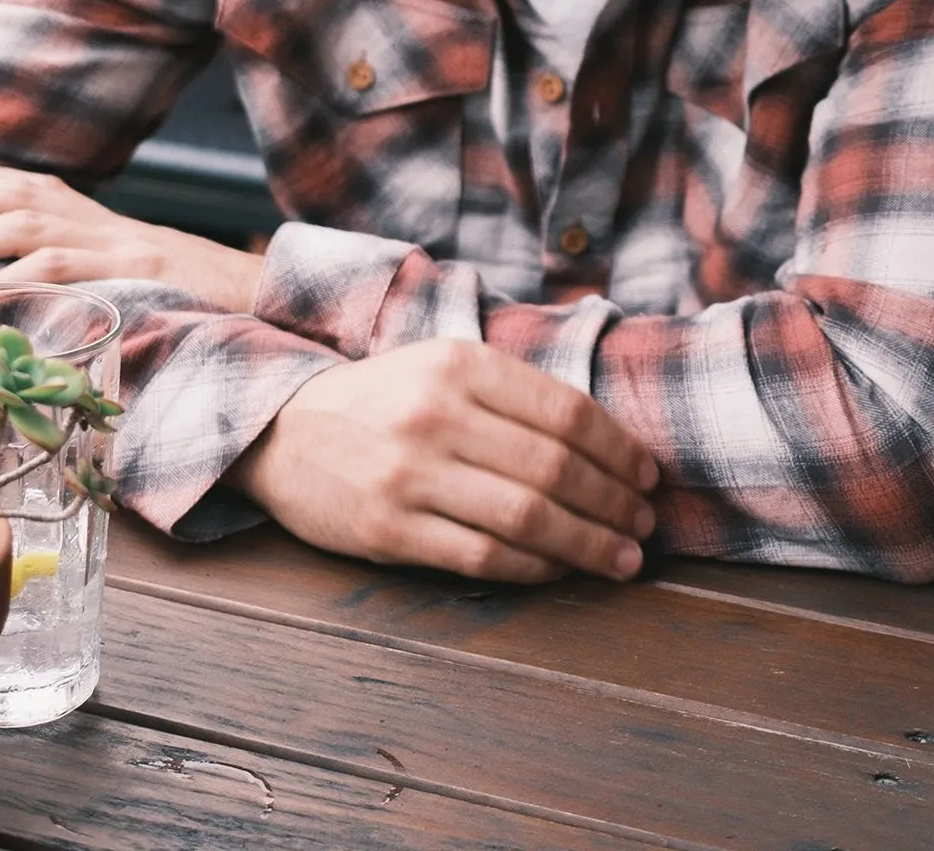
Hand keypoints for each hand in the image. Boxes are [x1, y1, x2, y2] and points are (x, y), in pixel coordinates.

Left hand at [0, 164, 263, 311]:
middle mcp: (92, 217)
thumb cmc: (177, 297)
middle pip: (5, 194)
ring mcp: (114, 239)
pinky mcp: (134, 267)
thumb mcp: (110, 273)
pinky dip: (16, 280)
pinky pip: (63, 267)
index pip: (5, 183)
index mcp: (84, 214)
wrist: (257, 294)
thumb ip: (59, 271)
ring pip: (27, 224)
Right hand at [228, 338, 658, 583]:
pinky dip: (534, 568)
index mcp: (460, 363)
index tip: (649, 475)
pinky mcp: (389, 529)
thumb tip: (607, 440)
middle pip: (554, 468)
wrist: (284, 429)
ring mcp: (411, 474)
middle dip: (614, 502)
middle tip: (645, 524)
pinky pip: (482, 557)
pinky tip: (561, 570)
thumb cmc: (385, 399)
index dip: (619, 449)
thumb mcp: (444, 363)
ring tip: (622, 557)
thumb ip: (514, 391)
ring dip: (588, 543)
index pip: (565, 411)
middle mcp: (438, 414)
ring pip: (526, 517)